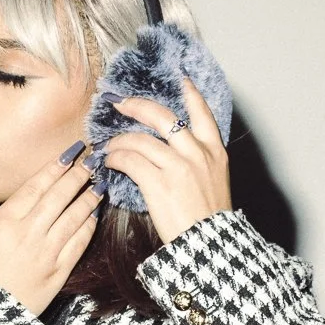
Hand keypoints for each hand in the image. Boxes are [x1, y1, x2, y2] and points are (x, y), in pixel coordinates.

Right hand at [0, 147, 99, 314]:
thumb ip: (9, 215)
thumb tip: (34, 195)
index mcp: (4, 221)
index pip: (36, 185)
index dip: (56, 166)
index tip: (71, 153)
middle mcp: (27, 232)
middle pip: (59, 196)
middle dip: (78, 175)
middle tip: (92, 160)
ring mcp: (45, 252)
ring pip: (74, 216)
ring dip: (90, 196)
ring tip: (100, 182)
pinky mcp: (59, 270)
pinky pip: (79, 242)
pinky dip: (89, 224)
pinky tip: (96, 212)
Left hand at [99, 80, 230, 242]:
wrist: (210, 246)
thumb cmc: (209, 221)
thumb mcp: (214, 183)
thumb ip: (198, 163)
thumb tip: (172, 153)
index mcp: (215, 152)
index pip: (202, 113)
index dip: (191, 93)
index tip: (181, 79)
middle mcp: (197, 154)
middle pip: (162, 116)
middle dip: (137, 105)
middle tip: (120, 103)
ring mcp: (178, 167)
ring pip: (140, 139)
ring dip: (119, 140)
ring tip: (108, 146)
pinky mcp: (159, 183)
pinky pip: (130, 160)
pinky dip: (115, 158)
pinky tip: (109, 162)